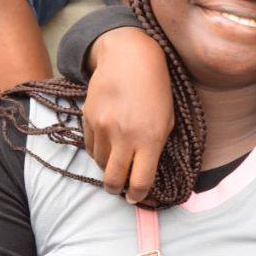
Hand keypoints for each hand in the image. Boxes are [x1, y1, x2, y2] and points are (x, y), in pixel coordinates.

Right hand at [81, 27, 172, 202]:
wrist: (129, 58)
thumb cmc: (156, 90)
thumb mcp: (167, 120)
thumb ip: (157, 148)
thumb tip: (145, 173)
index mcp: (150, 139)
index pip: (141, 182)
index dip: (138, 195)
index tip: (136, 197)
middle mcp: (124, 136)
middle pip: (114, 180)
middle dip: (117, 190)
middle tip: (121, 189)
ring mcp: (103, 128)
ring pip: (100, 165)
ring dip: (108, 168)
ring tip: (117, 161)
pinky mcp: (88, 118)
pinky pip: (90, 147)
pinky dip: (98, 151)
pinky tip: (108, 144)